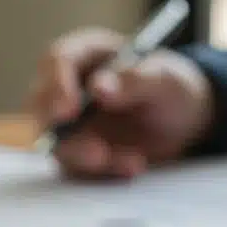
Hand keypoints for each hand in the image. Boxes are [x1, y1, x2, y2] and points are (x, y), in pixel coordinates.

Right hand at [29, 28, 214, 178]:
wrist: (184, 123)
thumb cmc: (172, 87)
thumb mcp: (165, 79)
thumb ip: (135, 80)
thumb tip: (100, 88)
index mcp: (86, 54)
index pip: (57, 61)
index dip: (56, 85)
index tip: (68, 110)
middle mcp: (69, 87)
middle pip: (42, 106)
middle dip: (63, 133)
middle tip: (95, 152)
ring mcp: (70, 122)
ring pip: (57, 143)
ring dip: (88, 158)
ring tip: (132, 162)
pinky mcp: (77, 151)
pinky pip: (76, 167)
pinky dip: (103, 172)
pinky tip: (133, 166)